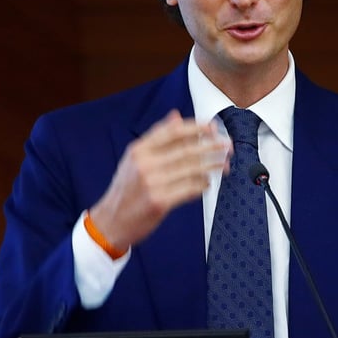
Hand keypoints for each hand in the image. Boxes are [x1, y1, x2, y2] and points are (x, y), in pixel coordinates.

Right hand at [89, 110, 229, 249]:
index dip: (196, 127)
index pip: (172, 131)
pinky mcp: (160, 201)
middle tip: (227, 145)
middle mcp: (145, 163)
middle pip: (186, 149)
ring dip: (212, 166)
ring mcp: (152, 183)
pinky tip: (208, 182)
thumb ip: (156, 138)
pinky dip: (202, 184)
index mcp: (139, 149)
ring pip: (191, 169)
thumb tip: (176, 116)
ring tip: (224, 164)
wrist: (111, 221)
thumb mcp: (135, 159)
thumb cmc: (126, 189)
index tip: (212, 127)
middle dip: (211, 146)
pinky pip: (189, 189)